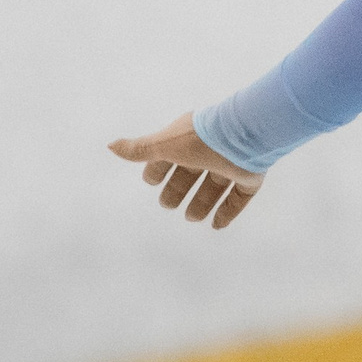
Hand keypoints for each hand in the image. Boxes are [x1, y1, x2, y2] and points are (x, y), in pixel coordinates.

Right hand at [108, 113, 263, 229]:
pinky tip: (216, 226)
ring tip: (191, 218)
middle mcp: (211, 150)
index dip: (159, 168)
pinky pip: (238, 196)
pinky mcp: (250, 176)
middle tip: (167, 206)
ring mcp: (232, 163)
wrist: (244, 135)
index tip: (150, 183)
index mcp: (189, 139)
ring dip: (202, 202)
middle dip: (178, 188)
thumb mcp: (165, 145)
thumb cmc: (200, 138)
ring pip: (215, 185)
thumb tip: (111, 146)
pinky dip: (227, 211)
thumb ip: (140, 149)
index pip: (170, 155)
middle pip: (192, 173)